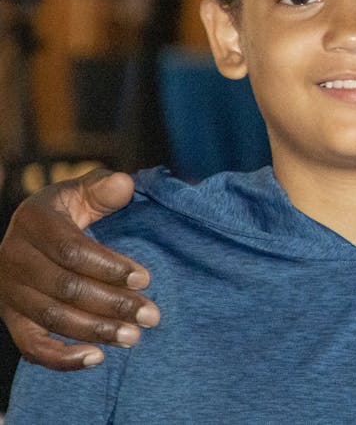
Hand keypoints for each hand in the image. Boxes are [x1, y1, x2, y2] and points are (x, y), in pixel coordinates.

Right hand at [0, 169, 159, 369]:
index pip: (71, 250)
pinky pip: (31, 346)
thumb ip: (103, 187)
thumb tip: (123, 185)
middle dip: (113, 304)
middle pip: (65, 288)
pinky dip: (62, 358)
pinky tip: (97, 358)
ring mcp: (10, 292)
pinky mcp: (12, 318)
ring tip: (134, 336)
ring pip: (52, 318)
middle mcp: (13, 257)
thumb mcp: (84, 190)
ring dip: (96, 331)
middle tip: (152, 315)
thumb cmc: (69, 209)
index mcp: (33, 221)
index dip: (109, 267)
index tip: (146, 278)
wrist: (35, 233)